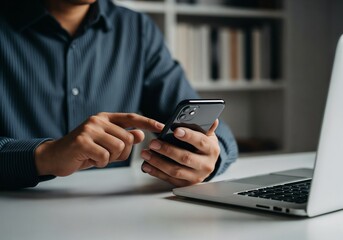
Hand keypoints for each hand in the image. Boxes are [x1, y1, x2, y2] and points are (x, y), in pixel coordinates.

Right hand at [35, 113, 163, 176]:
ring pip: (118, 147)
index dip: (147, 122)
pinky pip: (105, 156)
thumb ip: (122, 137)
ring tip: (98, 156)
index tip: (161, 127)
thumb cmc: (83, 150)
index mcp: (105, 118)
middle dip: (122, 153)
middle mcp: (98, 120)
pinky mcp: (83, 141)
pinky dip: (100, 162)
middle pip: (127, 138)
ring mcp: (90, 129)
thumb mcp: (105, 142)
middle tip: (108, 156)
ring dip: (111, 158)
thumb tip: (140, 134)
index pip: (131, 117)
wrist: (56, 156)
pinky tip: (90, 159)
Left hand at [140, 119, 219, 186]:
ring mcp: (196, 176)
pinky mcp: (186, 184)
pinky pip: (169, 179)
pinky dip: (156, 172)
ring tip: (146, 153)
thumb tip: (213, 119)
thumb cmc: (203, 145)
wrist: (205, 162)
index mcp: (212, 149)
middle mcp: (206, 165)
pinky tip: (147, 165)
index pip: (200, 142)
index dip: (188, 136)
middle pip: (185, 158)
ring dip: (158, 162)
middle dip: (167, 150)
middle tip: (153, 143)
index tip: (175, 130)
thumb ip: (206, 126)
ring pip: (175, 171)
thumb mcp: (207, 134)